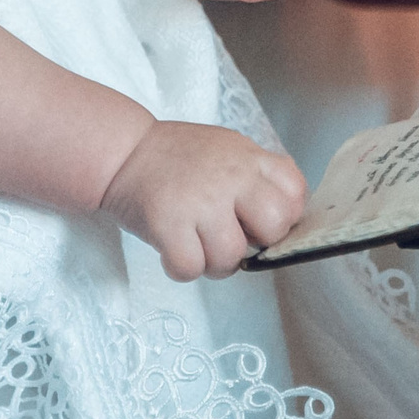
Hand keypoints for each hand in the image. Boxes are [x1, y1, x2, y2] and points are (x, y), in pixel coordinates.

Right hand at [99, 122, 307, 280]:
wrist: (122, 151)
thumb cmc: (176, 158)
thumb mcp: (227, 150)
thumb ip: (257, 177)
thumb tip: (283, 222)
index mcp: (247, 157)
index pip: (295, 193)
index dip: (283, 216)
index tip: (258, 220)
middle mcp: (229, 176)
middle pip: (274, 228)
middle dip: (255, 244)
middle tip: (230, 236)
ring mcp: (199, 201)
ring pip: (230, 258)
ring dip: (213, 263)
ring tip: (195, 244)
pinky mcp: (168, 223)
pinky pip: (191, 268)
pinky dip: (180, 268)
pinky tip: (173, 250)